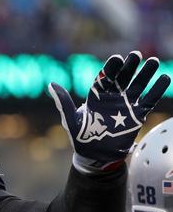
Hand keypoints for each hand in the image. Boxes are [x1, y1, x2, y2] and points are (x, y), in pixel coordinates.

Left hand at [49, 51, 170, 173]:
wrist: (96, 156)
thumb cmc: (81, 138)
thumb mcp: (71, 120)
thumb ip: (64, 103)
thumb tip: (50, 84)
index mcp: (96, 96)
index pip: (104, 78)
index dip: (111, 68)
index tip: (117, 59)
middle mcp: (112, 97)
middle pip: (122, 78)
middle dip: (129, 67)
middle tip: (136, 55)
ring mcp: (125, 105)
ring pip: (137, 86)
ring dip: (145, 74)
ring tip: (154, 61)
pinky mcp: (137, 115)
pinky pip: (148, 100)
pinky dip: (156, 90)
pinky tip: (164, 78)